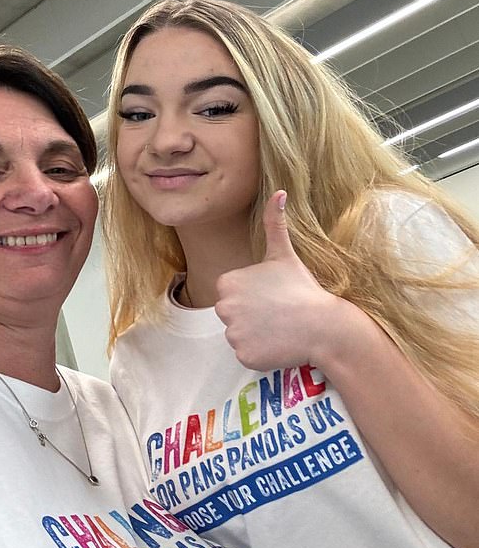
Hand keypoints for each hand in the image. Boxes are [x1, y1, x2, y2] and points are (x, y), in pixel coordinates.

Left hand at [215, 190, 339, 370]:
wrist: (323, 325)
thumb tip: (279, 191)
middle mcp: (223, 308)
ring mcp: (232, 334)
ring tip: (279, 327)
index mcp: (227, 283)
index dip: (251, 295)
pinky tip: (278, 343)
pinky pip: (246, 354)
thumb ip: (274, 223)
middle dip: (250, 314)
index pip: (230, 293)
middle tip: (276, 312)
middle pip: (231, 314)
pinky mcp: (243, 356)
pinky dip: (260, 352)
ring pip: (239, 334)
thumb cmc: (302, 288)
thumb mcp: (284, 254)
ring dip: (255, 334)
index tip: (270, 295)